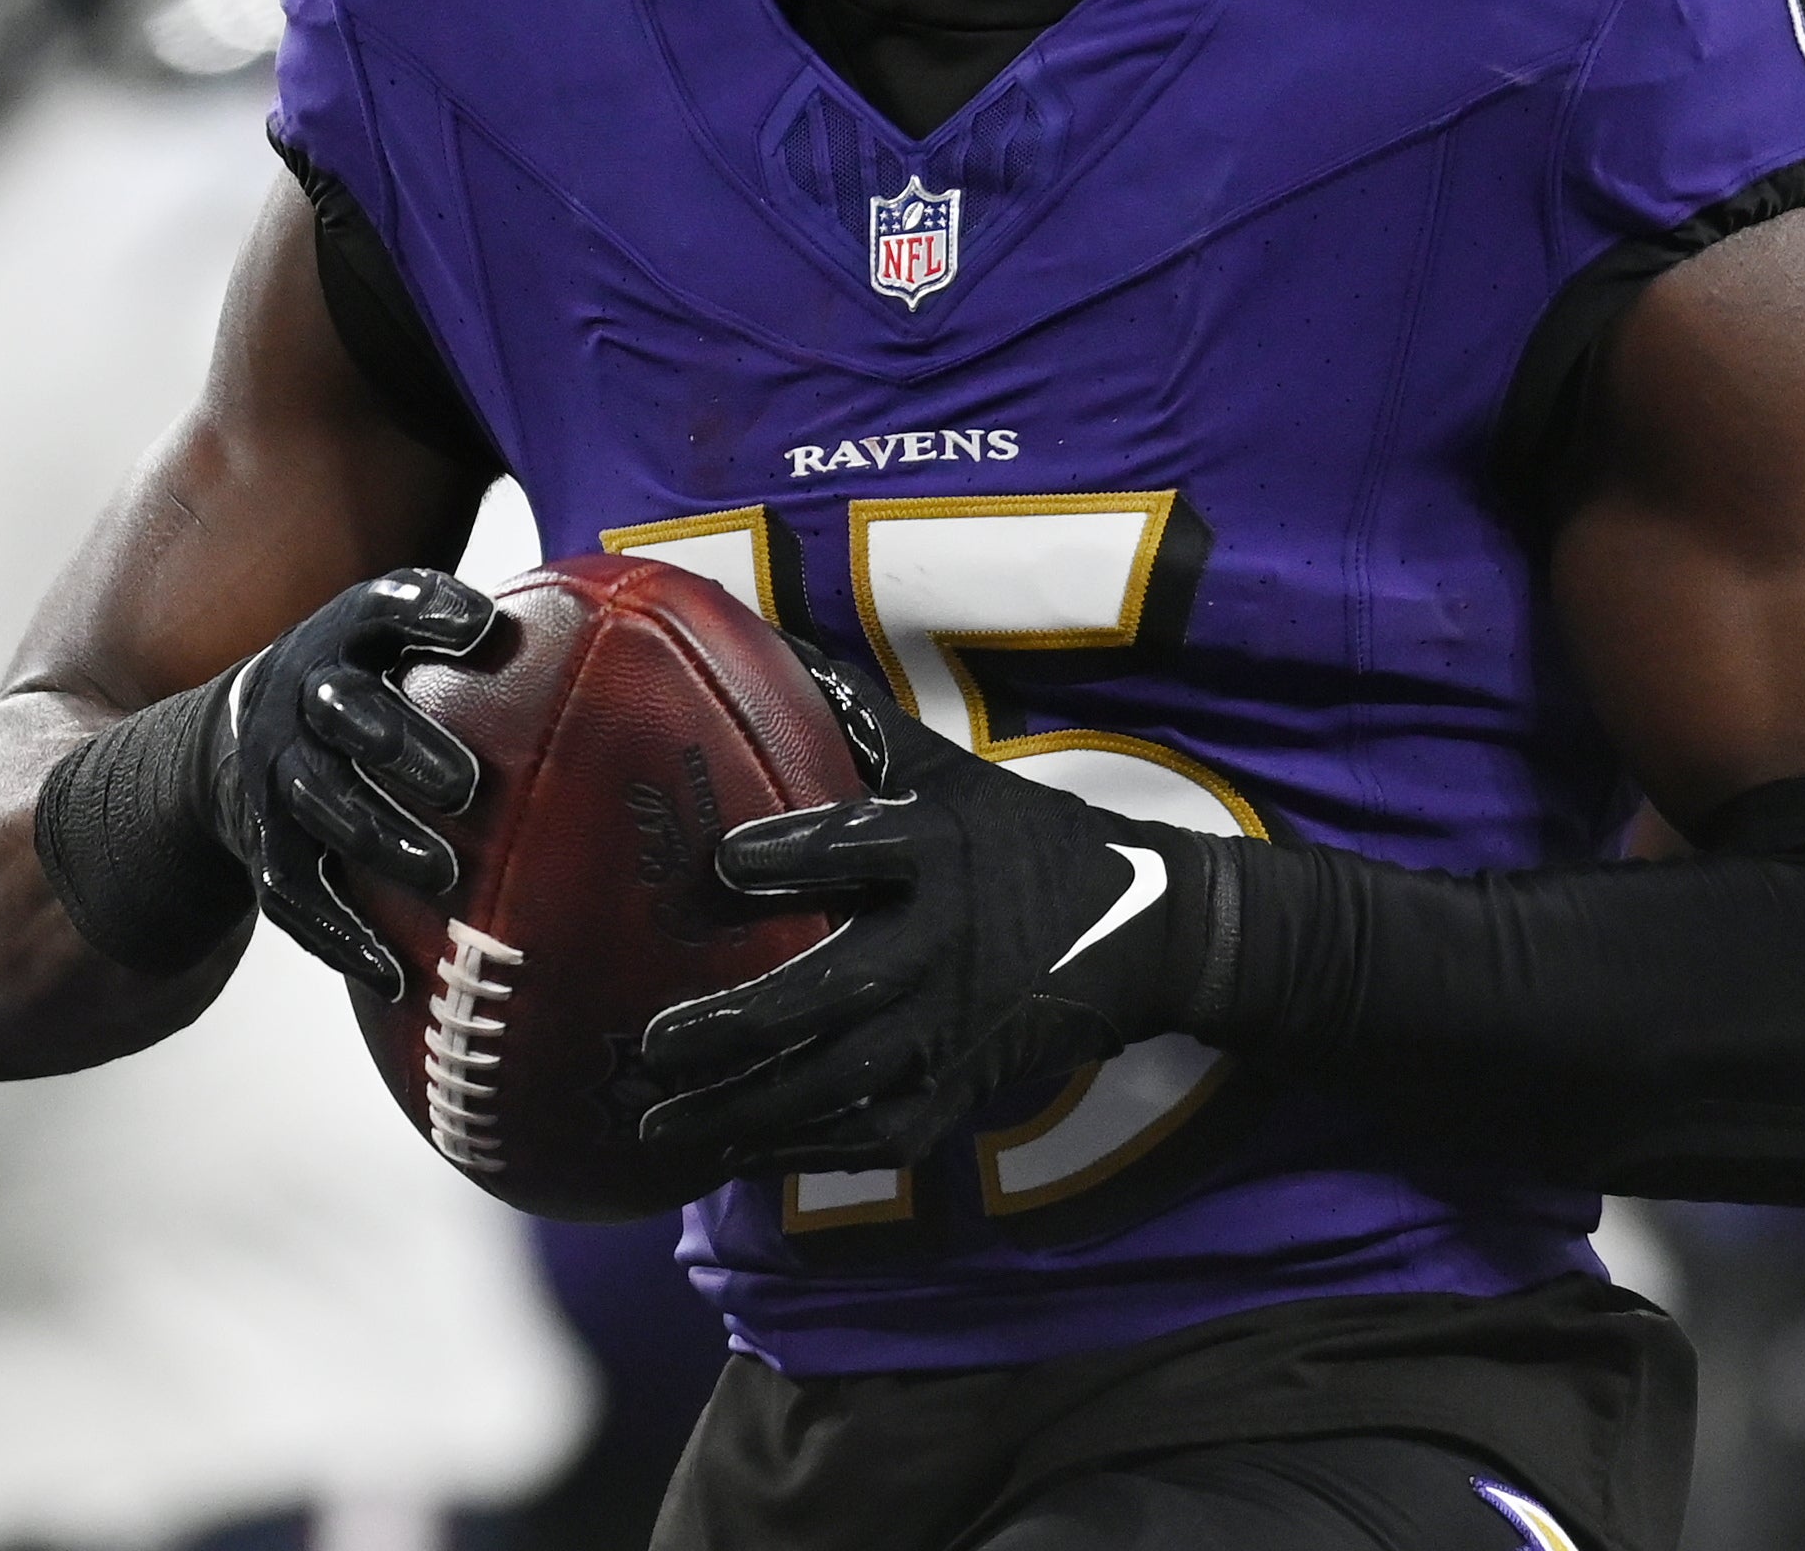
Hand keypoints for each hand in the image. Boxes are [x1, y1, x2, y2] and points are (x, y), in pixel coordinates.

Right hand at [205, 569, 494, 997]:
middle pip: (343, 711)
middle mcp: (299, 696)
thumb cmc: (359, 690)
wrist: (232, 737)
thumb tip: (626, 645)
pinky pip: (293, 892)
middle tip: (466, 786)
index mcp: (343, 639)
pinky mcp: (263, 843)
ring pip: (319, 804)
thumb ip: (472, 642)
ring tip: (444, 874)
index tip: (482, 625)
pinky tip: (395, 972)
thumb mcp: (390, 644)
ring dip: (379, 839)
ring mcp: (273, 771)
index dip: (426, 611)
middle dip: (402, 745)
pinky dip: (342, 934)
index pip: (379, 608)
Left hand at [634, 663, 1220, 1171]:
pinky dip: (804, 1152)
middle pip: (839, 991)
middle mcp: (942, 946)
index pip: (865, 848)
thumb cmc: (1022, 839)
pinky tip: (731, 1156)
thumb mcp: (952, 772)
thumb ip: (859, 723)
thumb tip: (769, 647)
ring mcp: (953, 1029)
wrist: (1147, 934)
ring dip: (749, 1109)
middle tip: (657, 1039)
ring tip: (660, 1120)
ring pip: (844, 1082)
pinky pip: (879, 1132)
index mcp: (940, 852)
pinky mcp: (963, 1088)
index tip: (724, 859)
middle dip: (745, 1023)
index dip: (796, 854)